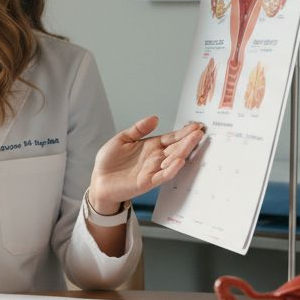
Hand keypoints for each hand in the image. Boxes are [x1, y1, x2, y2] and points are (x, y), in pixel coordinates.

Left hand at [88, 115, 203, 210]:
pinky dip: (172, 169)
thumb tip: (155, 118)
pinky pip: (163, 175)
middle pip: (175, 148)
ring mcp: (153, 170)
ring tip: (193, 141)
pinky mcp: (148, 182)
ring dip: (183, 151)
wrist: (99, 180)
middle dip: (188, 140)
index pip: (171, 138)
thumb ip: (138, 129)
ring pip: (172, 160)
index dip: (183, 132)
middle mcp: (155, 158)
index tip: (195, 126)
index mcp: (151, 146)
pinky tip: (180, 161)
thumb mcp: (122, 139)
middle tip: (200, 131)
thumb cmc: (109, 161)